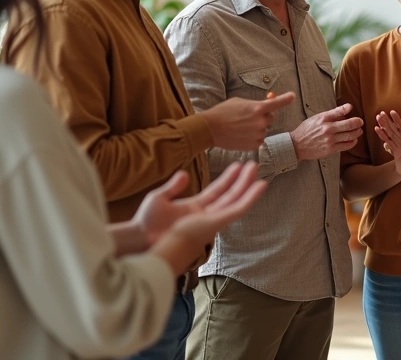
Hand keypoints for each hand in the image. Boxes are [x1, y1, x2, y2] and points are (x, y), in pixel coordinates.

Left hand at [149, 162, 266, 272]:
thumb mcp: (159, 198)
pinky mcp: (216, 223)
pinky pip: (237, 210)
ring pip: (236, 201)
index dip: (227, 178)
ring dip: (248, 185)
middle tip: (253, 164)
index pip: (216, 191)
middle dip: (241, 180)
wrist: (142, 237)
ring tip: (257, 170)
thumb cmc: (147, 223)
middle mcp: (206, 214)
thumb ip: (173, 186)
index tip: (237, 166)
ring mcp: (212, 219)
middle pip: (229, 195)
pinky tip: (258, 187)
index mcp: (195, 208)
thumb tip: (185, 173)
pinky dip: (249, 198)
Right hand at [200, 92, 296, 150]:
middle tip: (249, 117)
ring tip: (239, 127)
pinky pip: (258, 141)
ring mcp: (258, 135)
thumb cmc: (223, 112)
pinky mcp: (253, 146)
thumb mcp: (239, 102)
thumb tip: (267, 103)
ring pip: (263, 131)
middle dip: (263, 117)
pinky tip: (240, 136)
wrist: (210, 129)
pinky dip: (252, 138)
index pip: (277, 103)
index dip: (286, 99)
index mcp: (257, 108)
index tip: (293, 96)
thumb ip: (255, 103)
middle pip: (270, 119)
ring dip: (256, 129)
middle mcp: (260, 122)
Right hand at [291, 103, 364, 160]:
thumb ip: (331, 114)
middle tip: (360, 122)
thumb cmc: (307, 130)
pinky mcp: (330, 149)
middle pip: (349, 125)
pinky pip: (346, 145)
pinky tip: (354, 140)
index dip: (348, 108)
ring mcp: (330, 140)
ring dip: (357, 132)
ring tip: (359, 130)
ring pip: (349, 135)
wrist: (297, 145)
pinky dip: (352, 142)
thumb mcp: (316, 118)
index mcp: (323, 119)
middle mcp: (327, 128)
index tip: (351, 108)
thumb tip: (346, 108)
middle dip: (358, 122)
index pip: (339, 111)